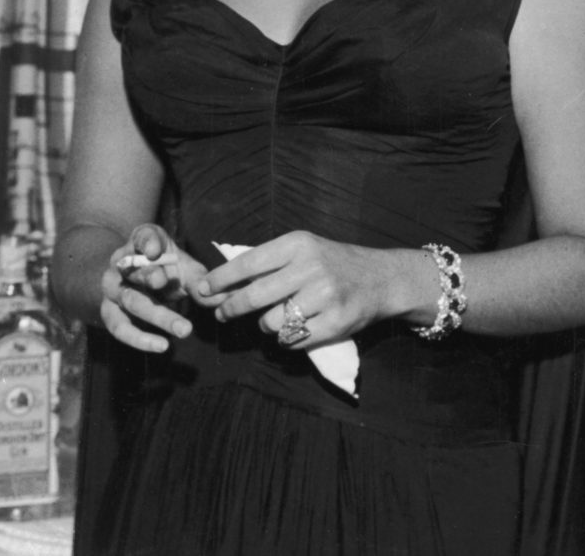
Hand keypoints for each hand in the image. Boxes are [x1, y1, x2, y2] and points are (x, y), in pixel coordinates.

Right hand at [100, 224, 203, 352]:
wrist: (136, 279)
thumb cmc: (166, 267)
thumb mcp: (185, 268)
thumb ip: (201, 280)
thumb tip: (227, 297)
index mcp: (141, 243)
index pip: (143, 236)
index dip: (148, 242)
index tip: (155, 249)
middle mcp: (121, 263)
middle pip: (135, 270)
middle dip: (150, 276)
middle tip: (164, 282)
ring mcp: (113, 288)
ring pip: (131, 301)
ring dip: (158, 315)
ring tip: (185, 329)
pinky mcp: (109, 312)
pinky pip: (120, 327)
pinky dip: (140, 339)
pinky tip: (162, 346)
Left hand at [193, 231, 407, 349]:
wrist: (382, 279)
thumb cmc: (334, 264)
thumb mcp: (304, 250)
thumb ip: (267, 263)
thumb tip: (218, 286)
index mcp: (299, 244)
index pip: (248, 263)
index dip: (220, 279)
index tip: (202, 290)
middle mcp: (311, 267)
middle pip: (253, 297)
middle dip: (230, 309)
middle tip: (222, 314)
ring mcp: (325, 296)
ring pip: (271, 323)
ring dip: (267, 325)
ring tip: (280, 316)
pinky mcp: (335, 322)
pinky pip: (291, 340)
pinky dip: (287, 339)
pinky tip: (299, 327)